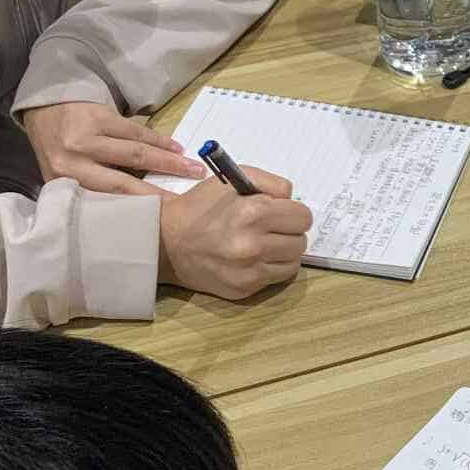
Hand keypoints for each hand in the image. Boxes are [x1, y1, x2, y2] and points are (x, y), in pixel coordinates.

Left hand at [21, 101, 205, 196]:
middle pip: (123, 181)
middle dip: (157, 191)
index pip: (102, 201)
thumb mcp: (66, 174)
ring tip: (193, 169)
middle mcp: (72, 162)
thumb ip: (89, 190)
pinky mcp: (100, 117)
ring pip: (135, 153)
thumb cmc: (60, 149)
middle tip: (183, 201)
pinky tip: (176, 148)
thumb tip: (124, 213)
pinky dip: (159, 141)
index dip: (133, 209)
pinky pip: (136, 132)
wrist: (46, 109)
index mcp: (63, 182)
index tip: (160, 219)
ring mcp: (86, 137)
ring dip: (168, 162)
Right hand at [156, 166, 311, 300]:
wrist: (166, 242)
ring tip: (264, 243)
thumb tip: (293, 199)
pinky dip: (271, 268)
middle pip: (301, 241)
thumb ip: (271, 183)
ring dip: (284, 252)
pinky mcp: (244, 289)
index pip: (303, 217)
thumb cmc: (200, 208)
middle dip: (290, 232)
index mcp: (254, 213)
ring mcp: (249, 271)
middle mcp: (254, 244)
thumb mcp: (231, 181)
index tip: (282, 213)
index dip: (293, 212)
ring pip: (293, 262)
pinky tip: (254, 259)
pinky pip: (277, 278)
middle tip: (272, 228)